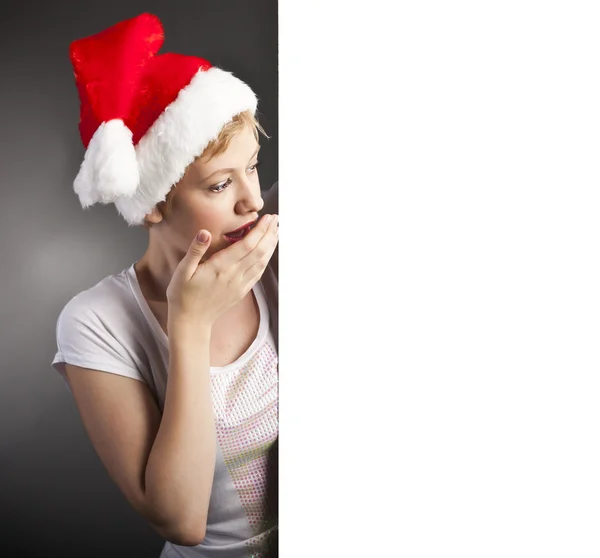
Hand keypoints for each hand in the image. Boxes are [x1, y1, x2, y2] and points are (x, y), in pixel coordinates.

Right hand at [166, 214, 278, 330]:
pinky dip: (266, 260)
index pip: (246, 245)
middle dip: (269, 234)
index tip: (267, 218)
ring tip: (277, 231)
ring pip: (261, 262)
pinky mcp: (241, 291)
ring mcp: (240, 285)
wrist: (190, 321)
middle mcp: (234, 276)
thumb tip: (204, 232)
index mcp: (220, 267)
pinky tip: (268, 252)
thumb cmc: (182, 295)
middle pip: (258, 251)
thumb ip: (195, 250)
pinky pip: (258, 273)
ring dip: (271, 245)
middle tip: (276, 219)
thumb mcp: (182, 271)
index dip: (259, 231)